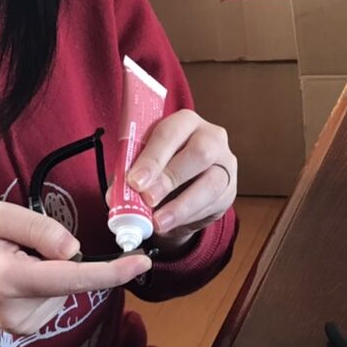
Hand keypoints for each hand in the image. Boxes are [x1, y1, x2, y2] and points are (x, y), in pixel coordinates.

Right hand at [0, 200, 150, 334]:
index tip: (143, 262)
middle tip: (14, 243)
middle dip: (58, 255)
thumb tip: (76, 250)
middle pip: (70, 278)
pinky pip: (54, 295)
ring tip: (9, 258)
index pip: (71, 278)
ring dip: (49, 267)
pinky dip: (44, 280)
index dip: (112, 272)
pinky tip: (14, 274)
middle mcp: (18, 311)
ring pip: (64, 286)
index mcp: (8, 280)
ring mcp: (22, 325)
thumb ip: (37, 227)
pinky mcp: (25, 329)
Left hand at [122, 110, 237, 251]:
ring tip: (158, 222)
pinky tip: (172, 224)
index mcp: (184, 122)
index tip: (135, 180)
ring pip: (212, 183)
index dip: (153, 157)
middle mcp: (211, 137)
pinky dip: (189, 217)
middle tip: (148, 198)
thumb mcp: (143, 166)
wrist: (184, 187)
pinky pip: (214, 204)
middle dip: (171, 178)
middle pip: (200, 152)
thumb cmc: (161, 168)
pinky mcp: (230, 190)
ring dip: (182, 206)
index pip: (170, 133)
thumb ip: (129, 176)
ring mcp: (225, 163)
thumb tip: (116, 197)